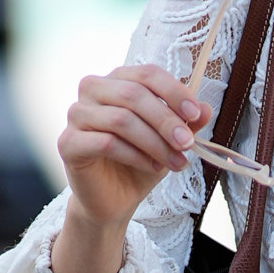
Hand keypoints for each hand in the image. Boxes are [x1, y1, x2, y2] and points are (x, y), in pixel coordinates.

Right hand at [57, 65, 210, 231]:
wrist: (114, 198)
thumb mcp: (171, 139)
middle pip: (134, 94)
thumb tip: (205, 108)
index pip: (147, 73)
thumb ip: (187, 122)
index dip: (174, 91)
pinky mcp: (67, 142)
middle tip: (188, 144)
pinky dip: (135, 156)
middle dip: (166, 121)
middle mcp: (93, 89)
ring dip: (155, 143)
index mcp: (118, 79)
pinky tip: (152, 167)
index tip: (195, 114)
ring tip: (175, 162)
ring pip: (121, 120)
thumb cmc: (141, 160)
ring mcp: (76, 114)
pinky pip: (106, 143)